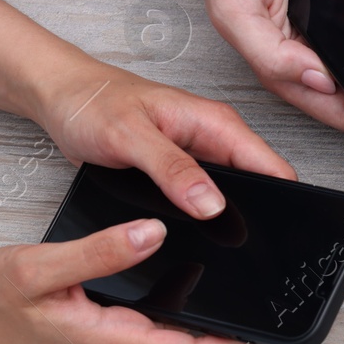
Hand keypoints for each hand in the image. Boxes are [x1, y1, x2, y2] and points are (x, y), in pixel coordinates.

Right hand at [0, 219, 244, 343]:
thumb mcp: (38, 267)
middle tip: (253, 283)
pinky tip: (180, 279)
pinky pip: (155, 333)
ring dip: (201, 315)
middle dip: (227, 321)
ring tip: (226, 274)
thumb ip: (98, 252)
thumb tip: (152, 234)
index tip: (263, 314)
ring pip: (175, 340)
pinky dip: (173, 312)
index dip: (236, 340)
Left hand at [32, 61, 295, 219]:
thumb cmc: (91, 102)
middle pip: (259, 187)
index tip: (275, 232)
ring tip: (213, 244)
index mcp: (217, 124)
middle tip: (238, 246)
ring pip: (231, 197)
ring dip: (225, 220)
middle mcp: (214, 141)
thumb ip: (173, 169)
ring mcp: (198, 160)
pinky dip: (201, 218)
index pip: (273, 168)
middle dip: (255, 217)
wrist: (60, 97)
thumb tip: (214, 205)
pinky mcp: (179, 175)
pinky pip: (203, 201)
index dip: (283, 201)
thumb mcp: (130, 136)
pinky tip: (188, 232)